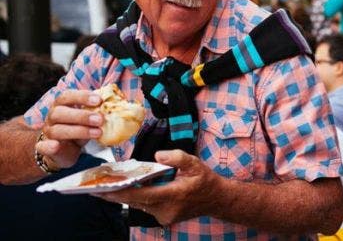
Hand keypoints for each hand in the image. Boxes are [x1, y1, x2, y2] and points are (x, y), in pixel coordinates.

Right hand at [38, 90, 103, 168]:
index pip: (67, 96)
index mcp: (62, 105)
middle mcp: (53, 116)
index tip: (98, 100)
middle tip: (100, 119)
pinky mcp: (46, 148)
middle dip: (81, 115)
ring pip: (57, 130)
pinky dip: (48, 146)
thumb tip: (117, 106)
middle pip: (60, 112)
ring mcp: (48, 132)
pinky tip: (55, 145)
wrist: (63, 150)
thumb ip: (96, 112)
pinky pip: (43, 146)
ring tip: (97, 133)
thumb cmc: (78, 128)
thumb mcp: (87, 118)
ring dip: (78, 131)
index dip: (82, 97)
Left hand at [97, 150, 219, 225]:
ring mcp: (163, 216)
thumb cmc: (205, 180)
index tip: (102, 188)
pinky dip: (135, 197)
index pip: (140, 195)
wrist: (216, 199)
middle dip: (114, 194)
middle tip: (94, 186)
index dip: (120, 192)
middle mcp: (165, 209)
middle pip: (134, 201)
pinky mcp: (162, 217)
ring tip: (105, 185)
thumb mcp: (195, 164)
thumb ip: (177, 157)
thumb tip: (158, 155)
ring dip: (123, 195)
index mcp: (172, 195)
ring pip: (138, 204)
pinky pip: (144, 206)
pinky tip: (126, 188)